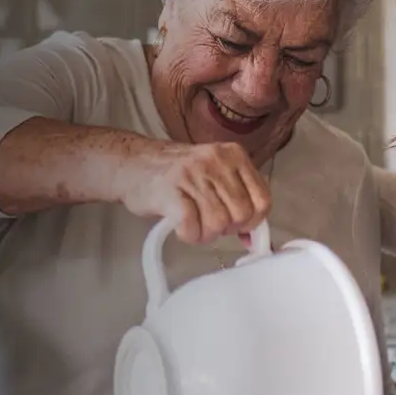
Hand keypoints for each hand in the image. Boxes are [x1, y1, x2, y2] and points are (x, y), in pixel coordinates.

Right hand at [113, 142, 270, 244]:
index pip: (263, 199)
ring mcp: (192, 174)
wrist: (132, 164)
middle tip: (210, 223)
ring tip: (194, 224)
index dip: (253, 221)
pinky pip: (192, 228)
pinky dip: (189, 235)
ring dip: (206, 234)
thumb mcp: (215, 175)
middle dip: (228, 228)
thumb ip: (238, 199)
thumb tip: (256, 239)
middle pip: (242, 214)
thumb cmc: (178, 175)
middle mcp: (216, 161)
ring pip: (219, 223)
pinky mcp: (170, 191)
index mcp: (234, 155)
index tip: (239, 227)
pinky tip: (182, 227)